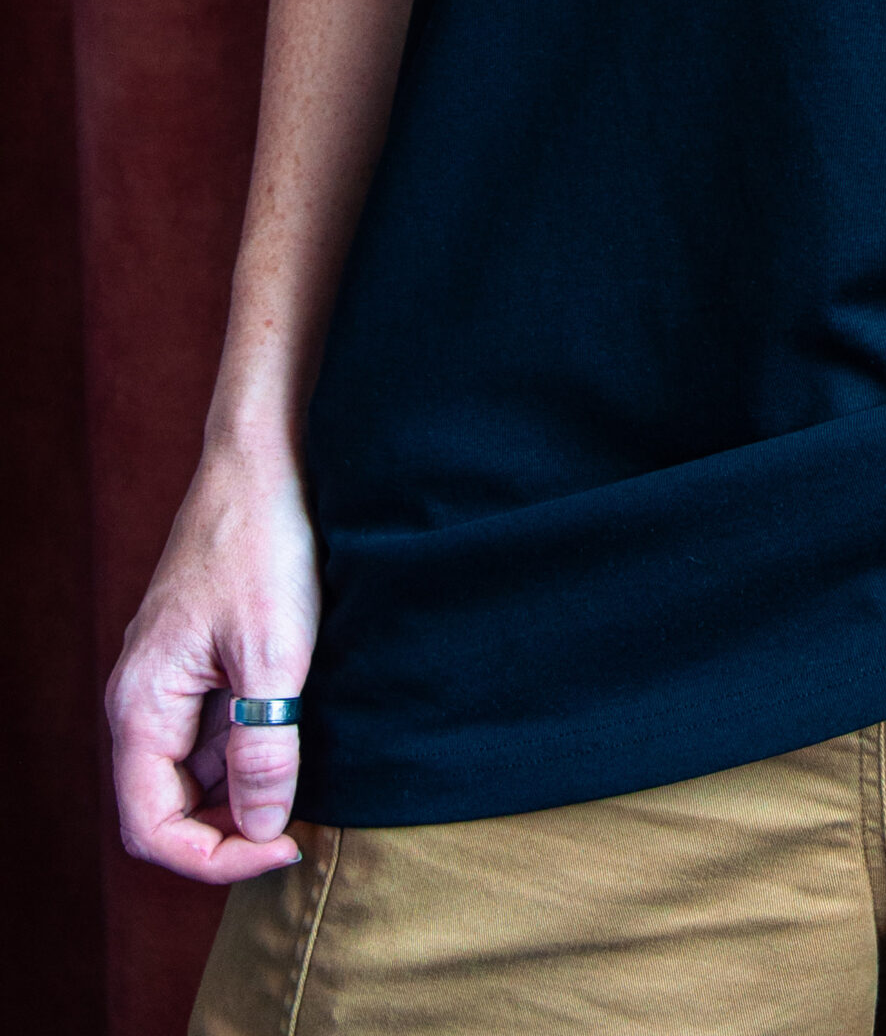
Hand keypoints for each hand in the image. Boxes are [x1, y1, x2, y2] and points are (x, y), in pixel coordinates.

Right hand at [107, 443, 319, 881]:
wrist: (264, 459)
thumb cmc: (264, 544)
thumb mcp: (276, 655)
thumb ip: (264, 748)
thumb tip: (259, 827)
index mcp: (140, 706)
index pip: (152, 829)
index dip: (214, 859)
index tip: (286, 845)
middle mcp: (142, 700)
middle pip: (169, 807)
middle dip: (230, 831)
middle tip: (305, 825)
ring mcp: (170, 678)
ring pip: (195, 770)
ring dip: (245, 789)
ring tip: (313, 779)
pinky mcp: (200, 657)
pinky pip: (215, 729)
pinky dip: (254, 747)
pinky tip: (304, 732)